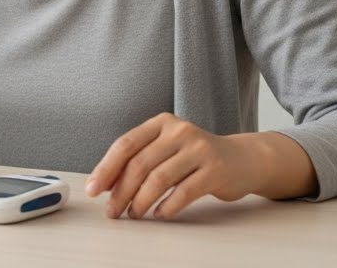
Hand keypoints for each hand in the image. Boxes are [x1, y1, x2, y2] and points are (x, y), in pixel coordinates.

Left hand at [86, 112, 259, 219]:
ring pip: (159, 179)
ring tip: (134, 214)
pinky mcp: (216, 170)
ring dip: (141, 201)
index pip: (125, 144)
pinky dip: (167, 206)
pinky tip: (159, 214)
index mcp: (161, 123)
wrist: (243, 159)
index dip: (106, 169)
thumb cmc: (195, 157)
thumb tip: (106, 185)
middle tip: (112, 210)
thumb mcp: (166, 149)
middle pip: (140, 164)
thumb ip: (139, 159)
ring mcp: (199, 149)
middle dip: (121, 191)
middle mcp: (179, 131)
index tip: (93, 189)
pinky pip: (183, 192)